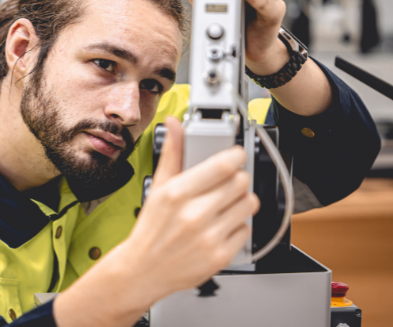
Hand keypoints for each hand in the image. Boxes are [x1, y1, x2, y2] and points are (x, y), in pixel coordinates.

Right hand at [54, 117, 258, 326]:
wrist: (143, 270)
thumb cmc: (151, 228)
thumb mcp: (158, 187)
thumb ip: (171, 153)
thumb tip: (174, 124)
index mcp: (177, 193)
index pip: (223, 165)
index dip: (235, 156)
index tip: (235, 156)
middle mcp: (194, 214)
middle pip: (241, 182)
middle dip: (237, 179)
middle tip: (227, 183)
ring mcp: (209, 237)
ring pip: (249, 204)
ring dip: (242, 201)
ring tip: (225, 204)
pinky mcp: (220, 256)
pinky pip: (246, 229)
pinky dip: (238, 226)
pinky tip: (221, 226)